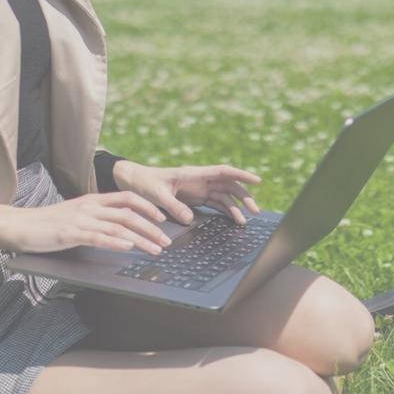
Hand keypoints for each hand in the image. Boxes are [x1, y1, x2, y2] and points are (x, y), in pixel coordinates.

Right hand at [0, 192, 174, 256]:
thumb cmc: (48, 224)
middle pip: (129, 213)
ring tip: (155, 250)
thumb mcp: (76, 215)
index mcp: (92, 200)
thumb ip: (96, 218)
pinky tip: (128, 248)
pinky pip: (98, 236)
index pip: (127, 198)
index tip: (163, 219)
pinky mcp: (70, 233)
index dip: (148, 207)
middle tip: (166, 241)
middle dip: (151, 228)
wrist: (20, 225)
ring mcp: (81, 219)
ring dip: (141, 239)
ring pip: (119, 226)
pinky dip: (116, 242)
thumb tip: (118, 229)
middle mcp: (90, 206)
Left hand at [114, 162, 262, 225]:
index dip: (241, 175)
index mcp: (194, 174)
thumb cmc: (146, 183)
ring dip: (236, 207)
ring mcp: (200, 190)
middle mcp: (201, 180)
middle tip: (255, 210)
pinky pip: (216, 204)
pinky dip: (226, 212)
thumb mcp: (157, 194)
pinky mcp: (196, 199)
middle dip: (244, 197)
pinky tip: (233, 220)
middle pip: (229, 186)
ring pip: (225, 197)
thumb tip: (189, 218)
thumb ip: (173, 205)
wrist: (135, 182)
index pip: (223, 172)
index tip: (257, 181)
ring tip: (246, 221)